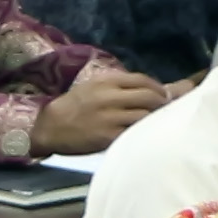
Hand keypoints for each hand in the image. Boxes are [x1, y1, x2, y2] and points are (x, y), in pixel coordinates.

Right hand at [34, 67, 175, 153]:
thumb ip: (121, 86)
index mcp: (105, 81)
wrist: (50, 127)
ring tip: (157, 124)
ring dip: (155, 120)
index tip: (165, 95)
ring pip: (145, 116)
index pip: (142, 80)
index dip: (158, 87)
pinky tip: (144, 135)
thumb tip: (151, 88)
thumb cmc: (75, 106)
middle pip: (149, 96)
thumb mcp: (94, 87)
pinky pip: (135, 133)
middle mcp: (109, 97)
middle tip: (167, 110)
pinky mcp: (108, 137)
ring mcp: (109, 118)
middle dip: (162, 103)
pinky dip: (143, 133)